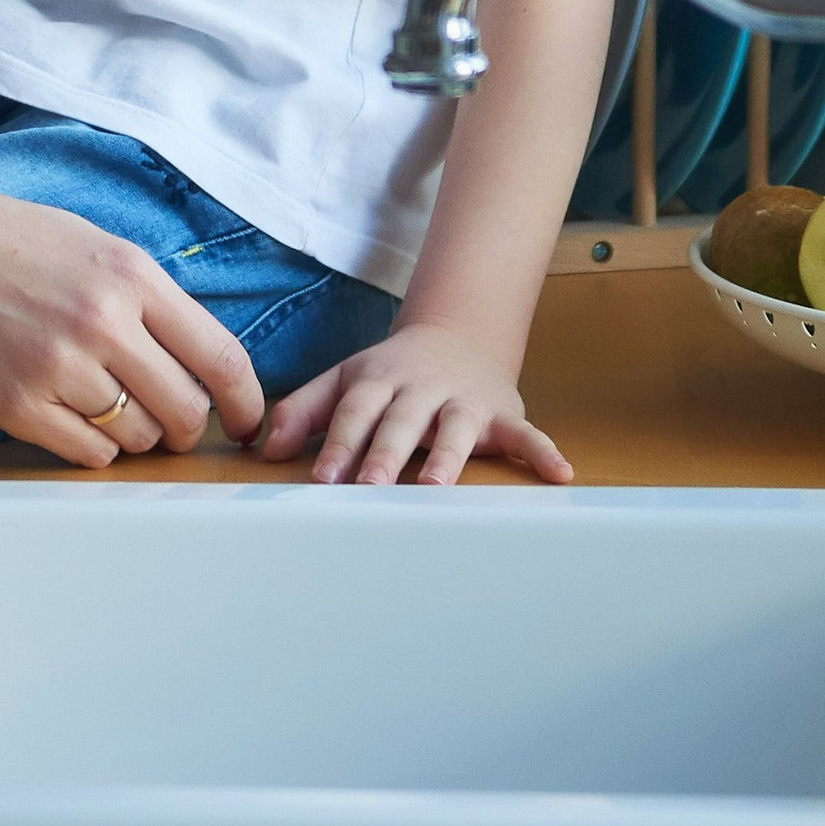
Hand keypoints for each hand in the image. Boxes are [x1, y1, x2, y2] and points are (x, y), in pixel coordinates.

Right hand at [0, 164, 267, 473]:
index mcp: (131, 275)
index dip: (247, 403)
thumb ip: (143, 295)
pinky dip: (91, 448)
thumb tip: (194, 355)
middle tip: (170, 422)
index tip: (252, 423)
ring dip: (134, 435)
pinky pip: (87, 455)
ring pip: (137, 438)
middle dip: (188, 427)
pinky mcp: (16, 407)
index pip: (221, 357)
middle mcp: (104, 322)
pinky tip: (71, 418)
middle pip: (187, 410)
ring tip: (104, 405)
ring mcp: (60, 368)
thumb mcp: (87, 242)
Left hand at [252, 321, 570, 488]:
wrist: (456, 336)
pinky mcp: (501, 415)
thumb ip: (303, 411)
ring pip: (455, 428)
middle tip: (369, 489)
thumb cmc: (391, 375)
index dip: (339, 442)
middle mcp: (421, 389)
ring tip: (438, 487)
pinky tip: (560, 474)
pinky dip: (543, 452)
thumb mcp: (345, 380)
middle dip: (384, 454)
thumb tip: (264, 449)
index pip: (355, 410)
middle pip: (401, 422)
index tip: (322, 477)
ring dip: (448, 456)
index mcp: (379, 381)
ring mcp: (463, 401)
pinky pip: (526, 435)